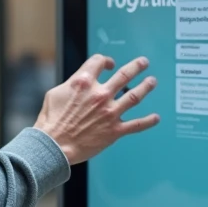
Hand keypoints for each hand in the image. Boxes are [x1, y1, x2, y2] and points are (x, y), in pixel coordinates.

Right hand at [34, 55, 159, 164]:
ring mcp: (109, 112)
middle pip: (124, 75)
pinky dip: (148, 121)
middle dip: (136, 67)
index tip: (109, 64)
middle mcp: (100, 95)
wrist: (54, 145)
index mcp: (84, 82)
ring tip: (152, 81)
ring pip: (135, 96)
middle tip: (144, 63)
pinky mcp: (114, 130)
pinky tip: (156, 118)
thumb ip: (71, 84)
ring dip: (146, 87)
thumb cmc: (51, 121)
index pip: (99, 62)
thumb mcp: (55, 93)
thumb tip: (80, 80)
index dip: (106, 60)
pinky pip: (136, 125)